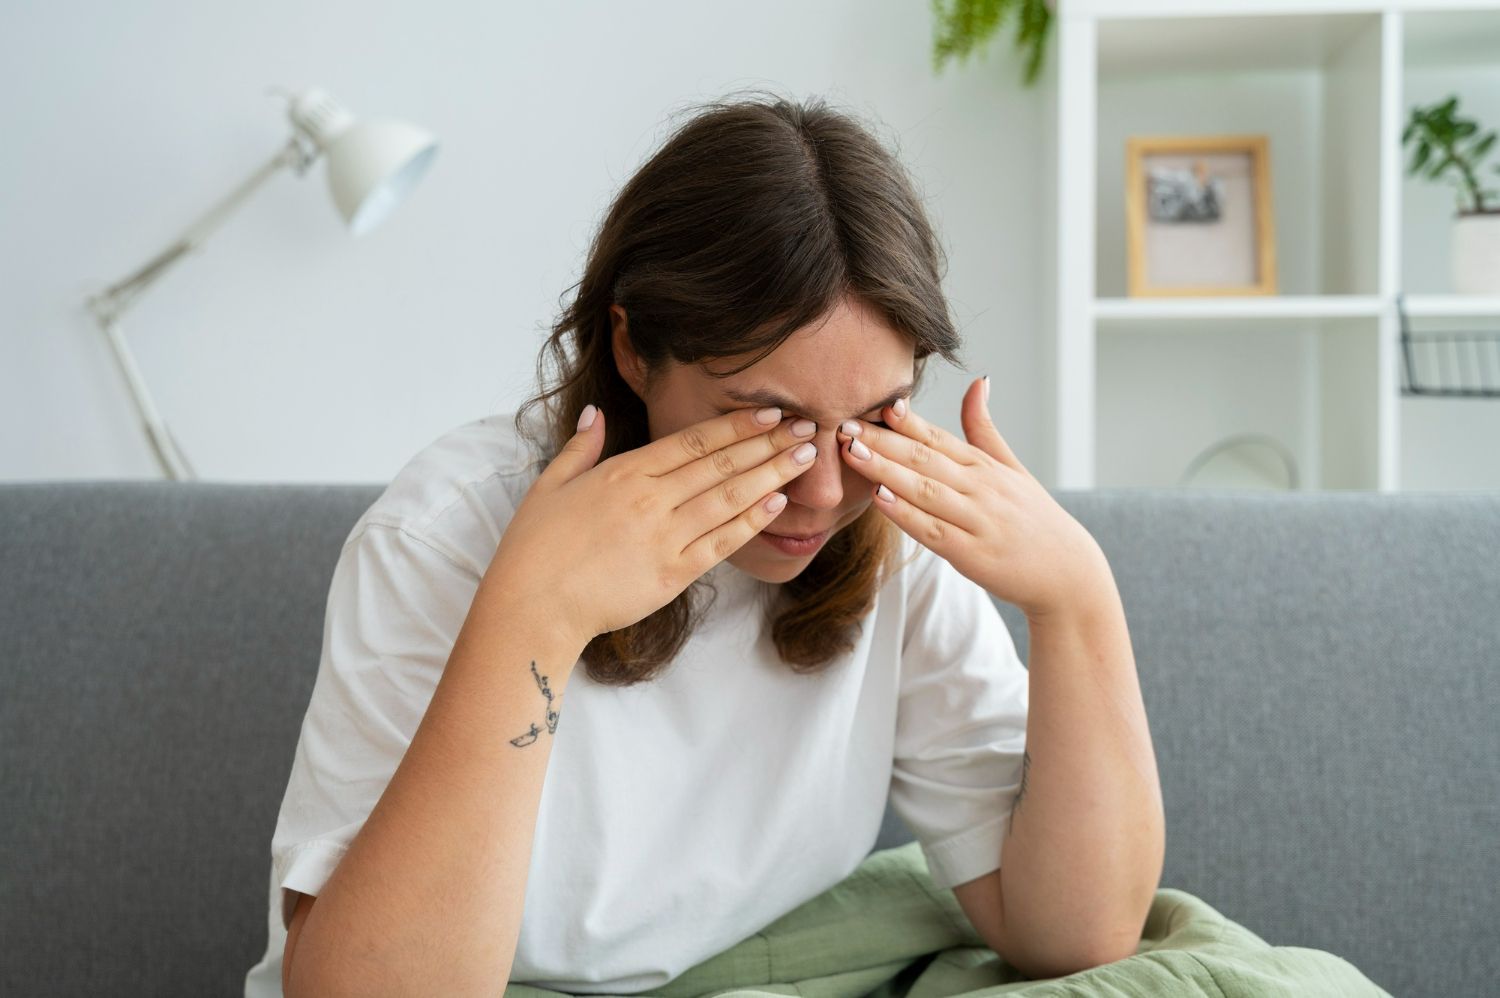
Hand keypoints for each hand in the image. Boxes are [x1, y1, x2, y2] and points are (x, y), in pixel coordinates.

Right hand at [484, 404, 818, 642]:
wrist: (532, 606)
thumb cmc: (533, 548)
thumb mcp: (549, 485)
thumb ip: (580, 448)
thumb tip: (596, 413)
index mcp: (624, 471)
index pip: (693, 440)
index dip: (737, 425)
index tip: (771, 412)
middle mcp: (650, 499)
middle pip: (721, 463)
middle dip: (769, 442)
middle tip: (809, 426)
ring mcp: (664, 537)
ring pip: (729, 498)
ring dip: (772, 473)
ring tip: (806, 457)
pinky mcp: (671, 574)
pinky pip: (721, 543)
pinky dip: (751, 521)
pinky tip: (777, 502)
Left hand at [835, 377, 1110, 620]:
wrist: (1068, 573)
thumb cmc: (1035, 519)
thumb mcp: (1013, 468)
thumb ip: (985, 429)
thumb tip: (978, 381)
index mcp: (984, 466)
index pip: (938, 436)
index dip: (905, 420)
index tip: (873, 402)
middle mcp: (980, 487)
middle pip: (924, 458)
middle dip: (882, 440)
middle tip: (844, 423)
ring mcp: (976, 520)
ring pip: (924, 489)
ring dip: (886, 469)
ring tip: (852, 452)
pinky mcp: (971, 554)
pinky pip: (932, 530)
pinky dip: (905, 513)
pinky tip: (879, 498)